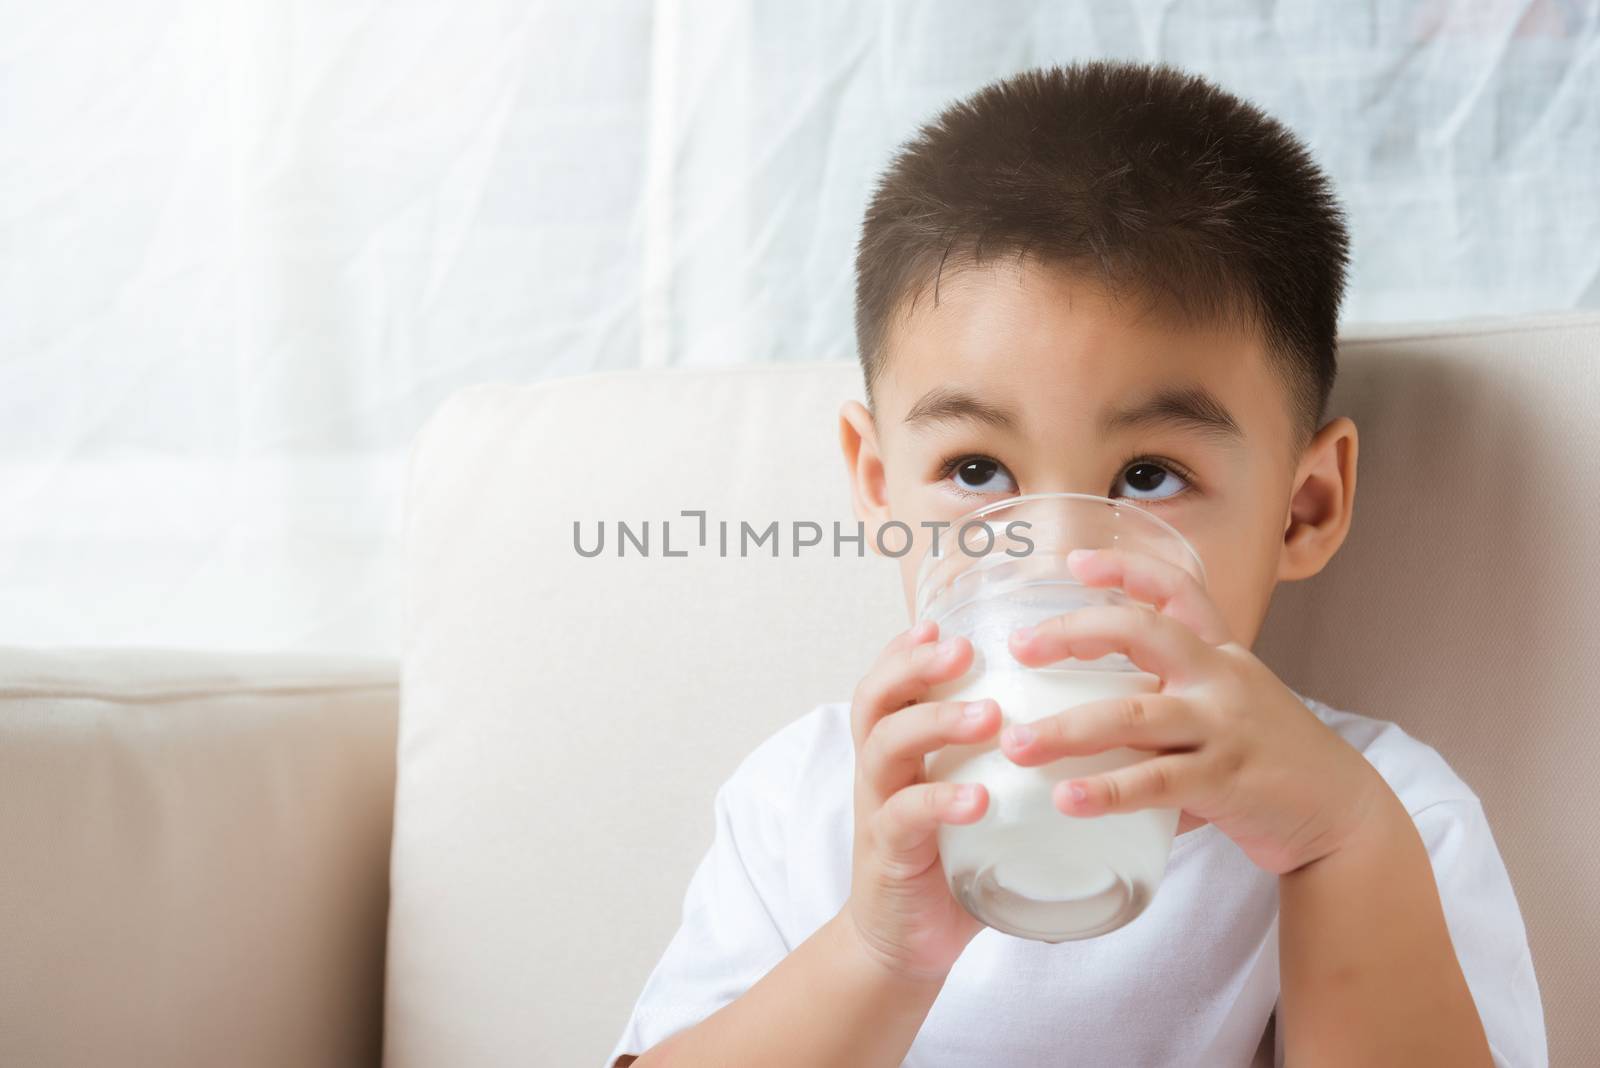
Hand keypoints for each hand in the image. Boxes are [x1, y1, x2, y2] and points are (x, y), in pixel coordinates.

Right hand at [844, 619, 1002, 982]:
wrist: (908, 941)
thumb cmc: (953, 859)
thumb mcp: (974, 796)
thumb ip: (1010, 762)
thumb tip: (1101, 730)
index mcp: (900, 748)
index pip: (890, 680)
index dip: (907, 648)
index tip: (945, 622)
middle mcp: (881, 769)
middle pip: (876, 698)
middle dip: (915, 665)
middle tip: (964, 650)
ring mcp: (879, 808)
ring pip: (886, 745)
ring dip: (936, 721)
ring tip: (988, 716)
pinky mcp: (889, 854)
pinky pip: (904, 817)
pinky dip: (939, 801)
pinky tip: (977, 799)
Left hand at [1001, 546, 1386, 875]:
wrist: (1341, 812)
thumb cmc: (1267, 759)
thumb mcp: (1226, 708)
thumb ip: (1165, 703)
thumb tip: (1080, 717)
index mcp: (1221, 653)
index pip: (1177, 588)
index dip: (1126, 568)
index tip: (1074, 562)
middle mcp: (1222, 678)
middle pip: (1141, 633)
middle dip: (1072, 635)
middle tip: (1020, 649)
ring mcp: (1224, 727)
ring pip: (1133, 716)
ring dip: (1067, 729)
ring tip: (1017, 744)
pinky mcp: (1226, 780)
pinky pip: (1155, 782)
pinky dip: (1106, 791)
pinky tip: (1066, 798)